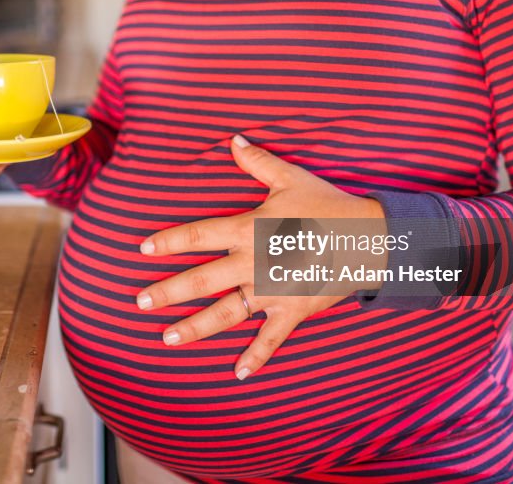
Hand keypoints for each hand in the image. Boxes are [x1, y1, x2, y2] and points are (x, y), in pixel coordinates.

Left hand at [135, 134, 385, 379]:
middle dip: (168, 292)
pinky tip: (238, 373)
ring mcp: (272, 291)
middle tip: (140, 303)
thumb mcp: (291, 178)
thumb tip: (233, 140)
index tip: (143, 249)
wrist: (372, 238)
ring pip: (226, 312)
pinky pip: (271, 338)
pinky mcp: (293, 310)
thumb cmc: (329, 205)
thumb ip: (257, 162)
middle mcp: (253, 263)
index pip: (198, 235)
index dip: (169, 241)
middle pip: (202, 279)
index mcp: (249, 229)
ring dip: (195, 327)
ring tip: (167, 338)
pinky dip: (255, 357)